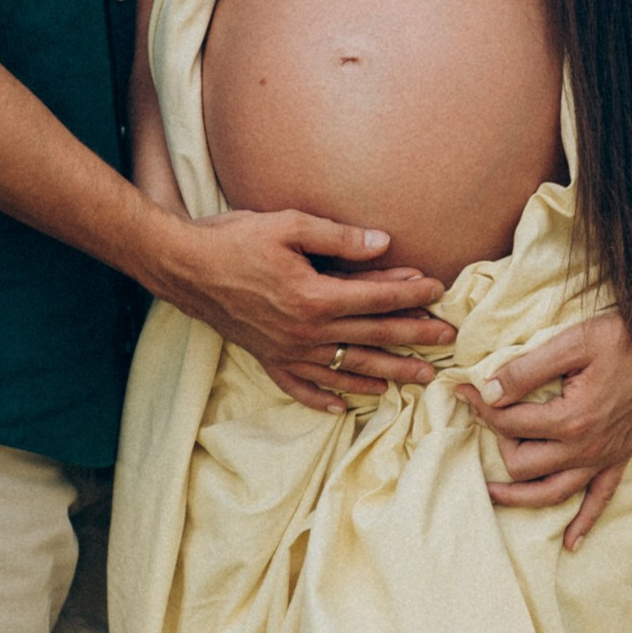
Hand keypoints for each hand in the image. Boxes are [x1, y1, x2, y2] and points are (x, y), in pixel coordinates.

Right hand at [159, 209, 453, 413]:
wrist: (181, 266)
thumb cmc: (233, 239)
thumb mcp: (288, 225)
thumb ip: (339, 238)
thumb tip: (384, 245)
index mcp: (314, 296)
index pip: (376, 299)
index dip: (411, 294)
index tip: (439, 290)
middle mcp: (305, 331)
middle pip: (372, 338)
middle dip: (415, 340)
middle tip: (450, 343)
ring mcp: (286, 350)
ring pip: (348, 369)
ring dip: (388, 374)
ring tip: (419, 379)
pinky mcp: (267, 358)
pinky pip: (302, 386)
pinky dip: (326, 398)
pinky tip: (347, 407)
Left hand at [462, 310, 631, 547]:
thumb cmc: (620, 337)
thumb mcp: (569, 343)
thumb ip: (525, 371)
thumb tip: (486, 391)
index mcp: (570, 419)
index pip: (508, 424)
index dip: (481, 406)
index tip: (465, 390)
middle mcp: (587, 448)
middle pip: (522, 465)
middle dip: (498, 443)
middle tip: (489, 420)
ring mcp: (605, 457)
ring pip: (551, 493)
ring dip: (518, 497)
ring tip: (490, 493)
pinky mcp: (621, 458)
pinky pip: (600, 500)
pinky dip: (583, 523)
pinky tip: (570, 543)